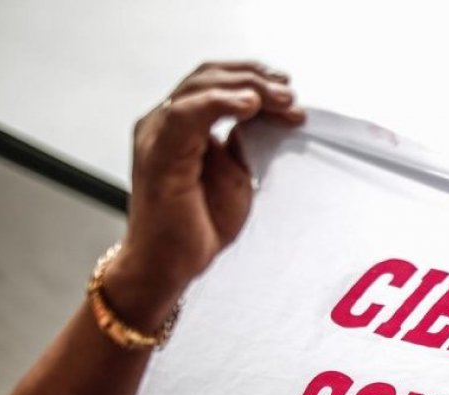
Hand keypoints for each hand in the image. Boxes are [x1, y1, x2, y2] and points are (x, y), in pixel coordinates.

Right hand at [106, 61, 303, 323]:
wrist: (169, 264)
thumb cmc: (198, 225)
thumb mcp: (236, 174)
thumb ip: (244, 142)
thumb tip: (270, 118)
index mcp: (182, 124)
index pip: (217, 82)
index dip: (255, 80)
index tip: (290, 94)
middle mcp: (164, 123)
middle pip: (210, 76)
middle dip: (256, 79)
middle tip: (290, 94)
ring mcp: (157, 135)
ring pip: (200, 87)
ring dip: (247, 87)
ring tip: (281, 98)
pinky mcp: (157, 154)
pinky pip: (187, 114)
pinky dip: (220, 102)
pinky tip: (250, 105)